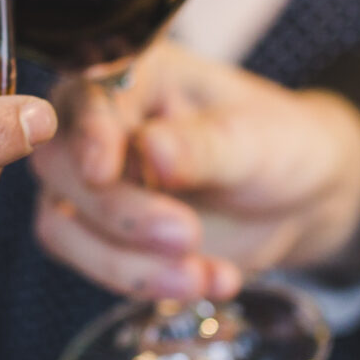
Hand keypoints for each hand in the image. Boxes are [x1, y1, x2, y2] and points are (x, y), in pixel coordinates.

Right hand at [31, 41, 359, 301]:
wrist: (298, 199)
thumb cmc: (278, 145)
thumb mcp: (256, 138)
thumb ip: (202, 144)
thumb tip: (150, 148)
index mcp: (136, 77)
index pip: (87, 99)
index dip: (89, 136)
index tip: (102, 171)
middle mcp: (100, 126)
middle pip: (60, 167)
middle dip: (118, 213)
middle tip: (185, 236)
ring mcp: (94, 186)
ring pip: (64, 228)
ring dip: (128, 264)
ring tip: (203, 277)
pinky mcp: (102, 236)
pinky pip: (95, 266)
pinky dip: (148, 283)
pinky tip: (210, 280)